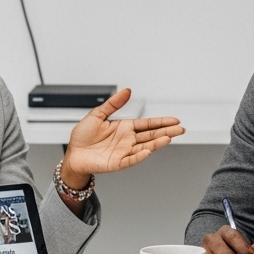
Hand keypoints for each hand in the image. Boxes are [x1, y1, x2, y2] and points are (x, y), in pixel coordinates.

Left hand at [62, 89, 184, 184]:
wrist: (73, 155)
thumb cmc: (82, 137)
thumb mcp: (97, 115)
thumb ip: (113, 103)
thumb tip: (127, 91)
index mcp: (124, 128)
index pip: (147, 124)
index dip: (161, 122)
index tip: (174, 120)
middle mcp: (127, 140)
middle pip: (151, 135)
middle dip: (166, 131)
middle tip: (180, 129)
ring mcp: (124, 152)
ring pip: (145, 146)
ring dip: (157, 143)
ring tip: (169, 137)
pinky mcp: (118, 163)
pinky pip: (132, 159)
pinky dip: (140, 156)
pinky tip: (149, 150)